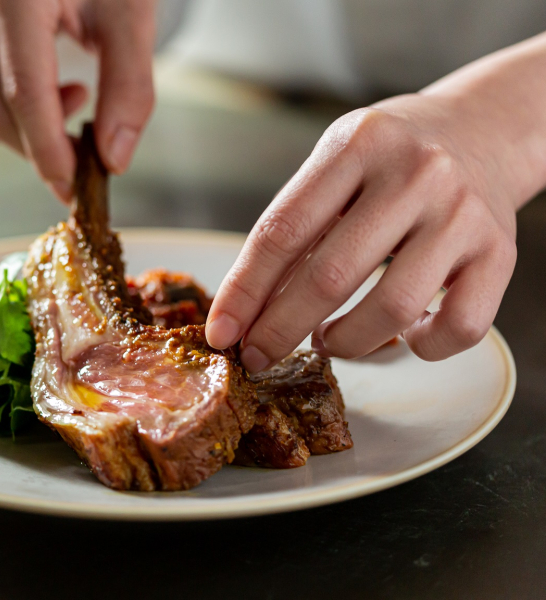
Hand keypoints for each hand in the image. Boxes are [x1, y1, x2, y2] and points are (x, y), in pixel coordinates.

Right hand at [0, 0, 155, 201]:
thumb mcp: (128, 13)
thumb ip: (129, 85)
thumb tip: (113, 160)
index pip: (23, 91)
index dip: (49, 149)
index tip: (74, 185)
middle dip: (40, 145)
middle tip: (82, 126)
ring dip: (14, 131)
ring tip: (57, 90)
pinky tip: (7, 97)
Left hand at [206, 93, 520, 370]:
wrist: (482, 130)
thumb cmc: (389, 158)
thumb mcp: (335, 164)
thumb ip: (295, 226)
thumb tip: (244, 309)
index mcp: (357, 145)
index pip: (282, 231)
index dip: (244, 291)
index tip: (221, 332)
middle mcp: (415, 174)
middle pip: (329, 277)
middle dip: (280, 330)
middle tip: (257, 355)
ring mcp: (462, 214)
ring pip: (392, 311)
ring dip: (345, 342)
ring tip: (327, 339)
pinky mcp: (501, 252)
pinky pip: (456, 328)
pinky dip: (420, 347)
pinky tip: (400, 333)